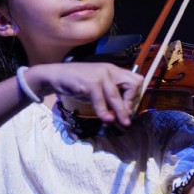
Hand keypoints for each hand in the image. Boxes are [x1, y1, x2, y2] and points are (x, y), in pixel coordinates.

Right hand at [29, 62, 143, 125]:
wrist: (57, 76)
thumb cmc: (79, 83)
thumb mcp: (99, 88)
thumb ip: (111, 96)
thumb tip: (125, 114)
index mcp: (115, 71)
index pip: (136, 81)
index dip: (135, 96)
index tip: (129, 109)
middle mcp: (110, 70)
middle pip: (134, 84)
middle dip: (132, 103)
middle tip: (125, 115)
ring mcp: (100, 75)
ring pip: (117, 95)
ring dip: (121, 111)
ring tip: (123, 123)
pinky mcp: (90, 82)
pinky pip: (101, 99)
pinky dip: (104, 111)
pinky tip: (106, 119)